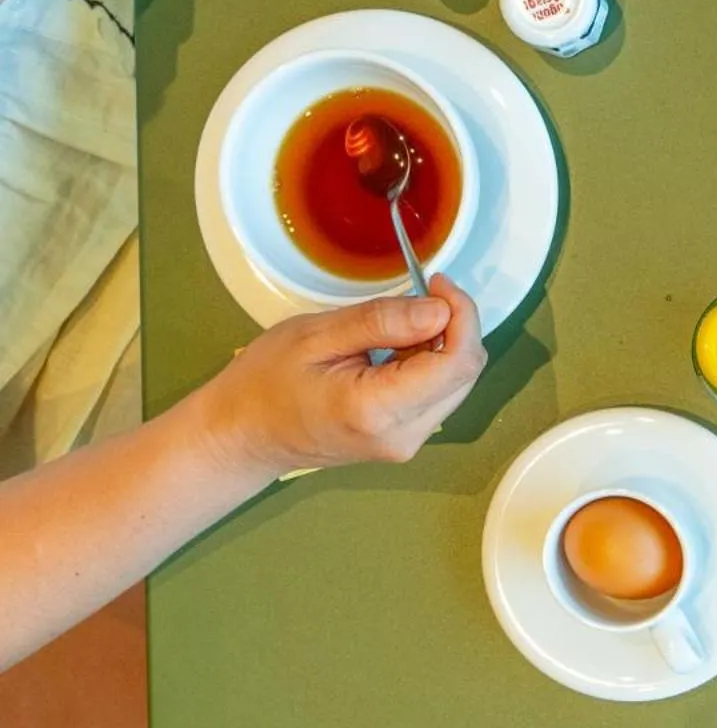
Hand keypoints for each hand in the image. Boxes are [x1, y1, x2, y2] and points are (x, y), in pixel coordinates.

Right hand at [197, 277, 486, 477]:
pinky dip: (428, 364)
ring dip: (441, 345)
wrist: (241, 437)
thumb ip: (382, 321)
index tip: (438, 284)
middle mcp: (402, 435)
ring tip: (394, 328)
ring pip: (456, 383)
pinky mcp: (404, 440)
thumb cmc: (265, 384)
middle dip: (454, 326)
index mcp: (377, 409)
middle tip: (419, 296)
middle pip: (465, 372)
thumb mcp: (315, 336)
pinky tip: (394, 352)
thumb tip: (440, 310)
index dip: (461, 314)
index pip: (457, 362)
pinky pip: (438, 394)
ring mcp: (406, 443)